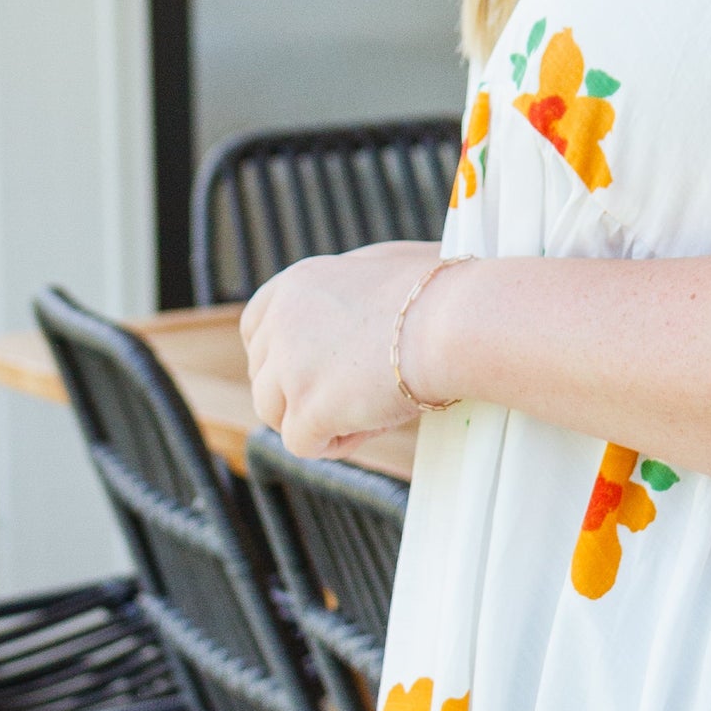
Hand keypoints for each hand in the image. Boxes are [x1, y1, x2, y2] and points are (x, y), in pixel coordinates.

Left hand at [240, 241, 438, 461]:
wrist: (454, 321)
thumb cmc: (440, 292)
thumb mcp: (382, 266)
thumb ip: (350, 286)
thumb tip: (355, 304)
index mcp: (296, 285)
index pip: (256, 329)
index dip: (280, 358)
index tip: (312, 373)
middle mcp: (282, 322)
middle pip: (264, 376)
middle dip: (303, 392)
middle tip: (355, 394)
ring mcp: (290, 366)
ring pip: (274, 413)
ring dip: (316, 419)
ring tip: (366, 411)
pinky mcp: (307, 407)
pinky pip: (301, 444)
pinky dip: (335, 443)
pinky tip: (370, 424)